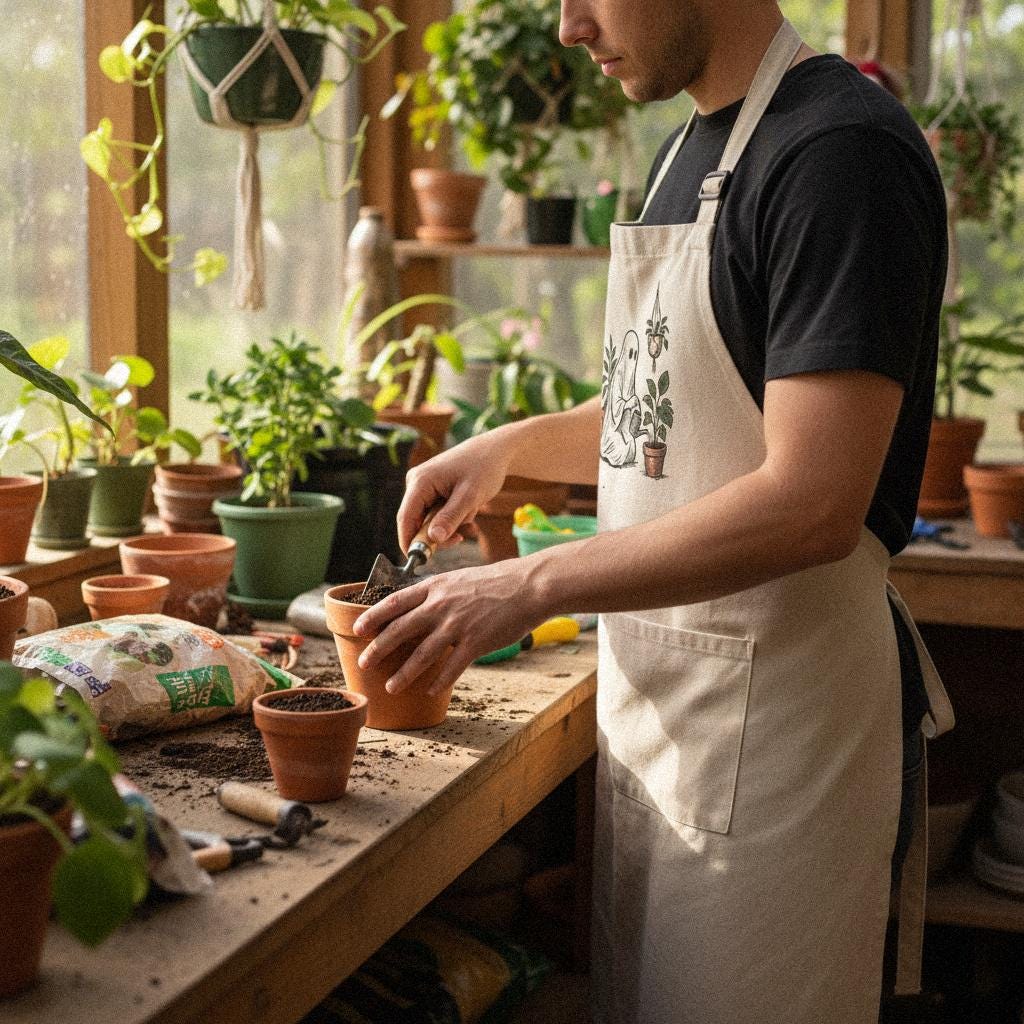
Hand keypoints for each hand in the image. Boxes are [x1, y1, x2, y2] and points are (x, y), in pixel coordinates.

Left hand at [352, 560, 546, 695]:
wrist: (529, 586)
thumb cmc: (498, 581)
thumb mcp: (460, 578)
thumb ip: (439, 592)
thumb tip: (421, 605)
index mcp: (436, 587)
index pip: (395, 601)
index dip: (374, 616)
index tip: (359, 628)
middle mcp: (441, 606)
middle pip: (400, 629)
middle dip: (378, 648)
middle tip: (363, 662)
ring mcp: (458, 625)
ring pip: (422, 654)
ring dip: (403, 673)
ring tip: (390, 687)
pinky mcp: (476, 642)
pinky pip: (452, 668)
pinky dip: (439, 682)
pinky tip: (430, 691)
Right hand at [398, 432, 512, 552]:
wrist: (496, 451)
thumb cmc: (484, 468)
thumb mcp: (470, 496)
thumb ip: (450, 518)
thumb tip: (433, 539)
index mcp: (420, 481)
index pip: (405, 518)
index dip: (409, 542)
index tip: (420, 562)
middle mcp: (416, 483)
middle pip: (416, 522)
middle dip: (438, 533)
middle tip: (460, 538)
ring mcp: (423, 486)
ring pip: (429, 521)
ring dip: (450, 524)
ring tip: (470, 511)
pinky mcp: (432, 490)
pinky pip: (437, 514)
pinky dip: (453, 517)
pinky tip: (468, 508)